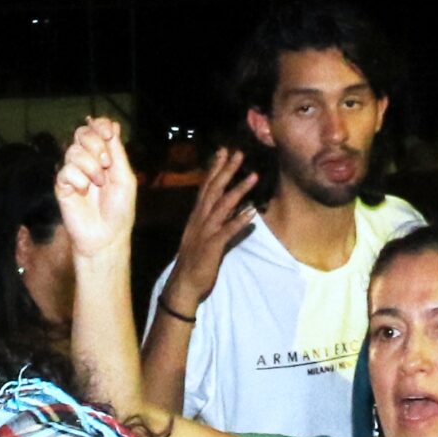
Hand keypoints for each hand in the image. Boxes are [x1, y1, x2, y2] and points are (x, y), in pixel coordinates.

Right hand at [54, 116, 136, 263]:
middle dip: (94, 144)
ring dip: (89, 166)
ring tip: (97, 183)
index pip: (98, 129)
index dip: (101, 125)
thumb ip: (117, 152)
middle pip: (81, 134)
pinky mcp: (61, 187)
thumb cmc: (118, 209)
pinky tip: (83, 192)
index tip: (108, 135)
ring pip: (73, 152)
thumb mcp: (124, 176)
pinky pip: (66, 171)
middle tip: (106, 163)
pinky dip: (78, 180)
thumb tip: (112, 126)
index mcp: (105, 156)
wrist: (105, 236)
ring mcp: (74, 173)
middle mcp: (88, 161)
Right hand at [166, 147, 259, 306]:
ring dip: (238, 191)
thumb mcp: (204, 236)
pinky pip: (227, 231)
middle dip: (226, 171)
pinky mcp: (211, 246)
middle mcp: (199, 221)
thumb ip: (219, 220)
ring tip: (253, 176)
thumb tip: (237, 207)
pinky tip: (251, 212)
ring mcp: (205, 233)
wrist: (184, 285)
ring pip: (222, 207)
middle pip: (213, 191)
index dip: (215, 169)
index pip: (205, 188)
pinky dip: (239, 221)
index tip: (224, 151)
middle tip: (239, 153)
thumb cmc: (194, 261)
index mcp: (197, 217)